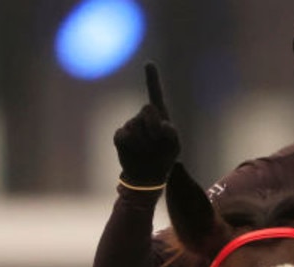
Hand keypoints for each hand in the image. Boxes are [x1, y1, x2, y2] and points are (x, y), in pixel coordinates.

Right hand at [113, 62, 180, 187]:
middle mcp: (143, 117)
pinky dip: (132, 146)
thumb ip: (170, 132)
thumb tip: (161, 124)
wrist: (147, 176)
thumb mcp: (174, 146)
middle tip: (157, 142)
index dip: (152, 78)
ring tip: (148, 152)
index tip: (149, 63)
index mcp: (159, 116)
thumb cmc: (163, 158)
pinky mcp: (120, 135)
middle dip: (154, 126)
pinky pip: (124, 135)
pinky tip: (135, 153)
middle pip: (148, 109)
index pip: (155, 94)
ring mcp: (130, 125)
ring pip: (136, 126)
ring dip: (145, 142)